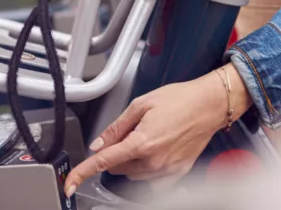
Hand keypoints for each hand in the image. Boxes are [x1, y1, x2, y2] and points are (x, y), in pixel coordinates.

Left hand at [63, 65, 252, 196]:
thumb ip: (116, 127)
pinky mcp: (178, 173)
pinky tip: (156, 153)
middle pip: (118, 168)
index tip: (70, 182)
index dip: (82, 172)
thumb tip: (98, 144)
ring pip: (134, 175)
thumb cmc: (180, 99)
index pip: (103, 162)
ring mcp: (166, 170)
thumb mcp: (141, 104)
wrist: (210, 104)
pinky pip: (153, 181)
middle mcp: (153, 161)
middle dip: (116, 153)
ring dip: (131, 161)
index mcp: (141, 142)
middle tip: (130, 132)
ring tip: (148, 136)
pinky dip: (147, 170)